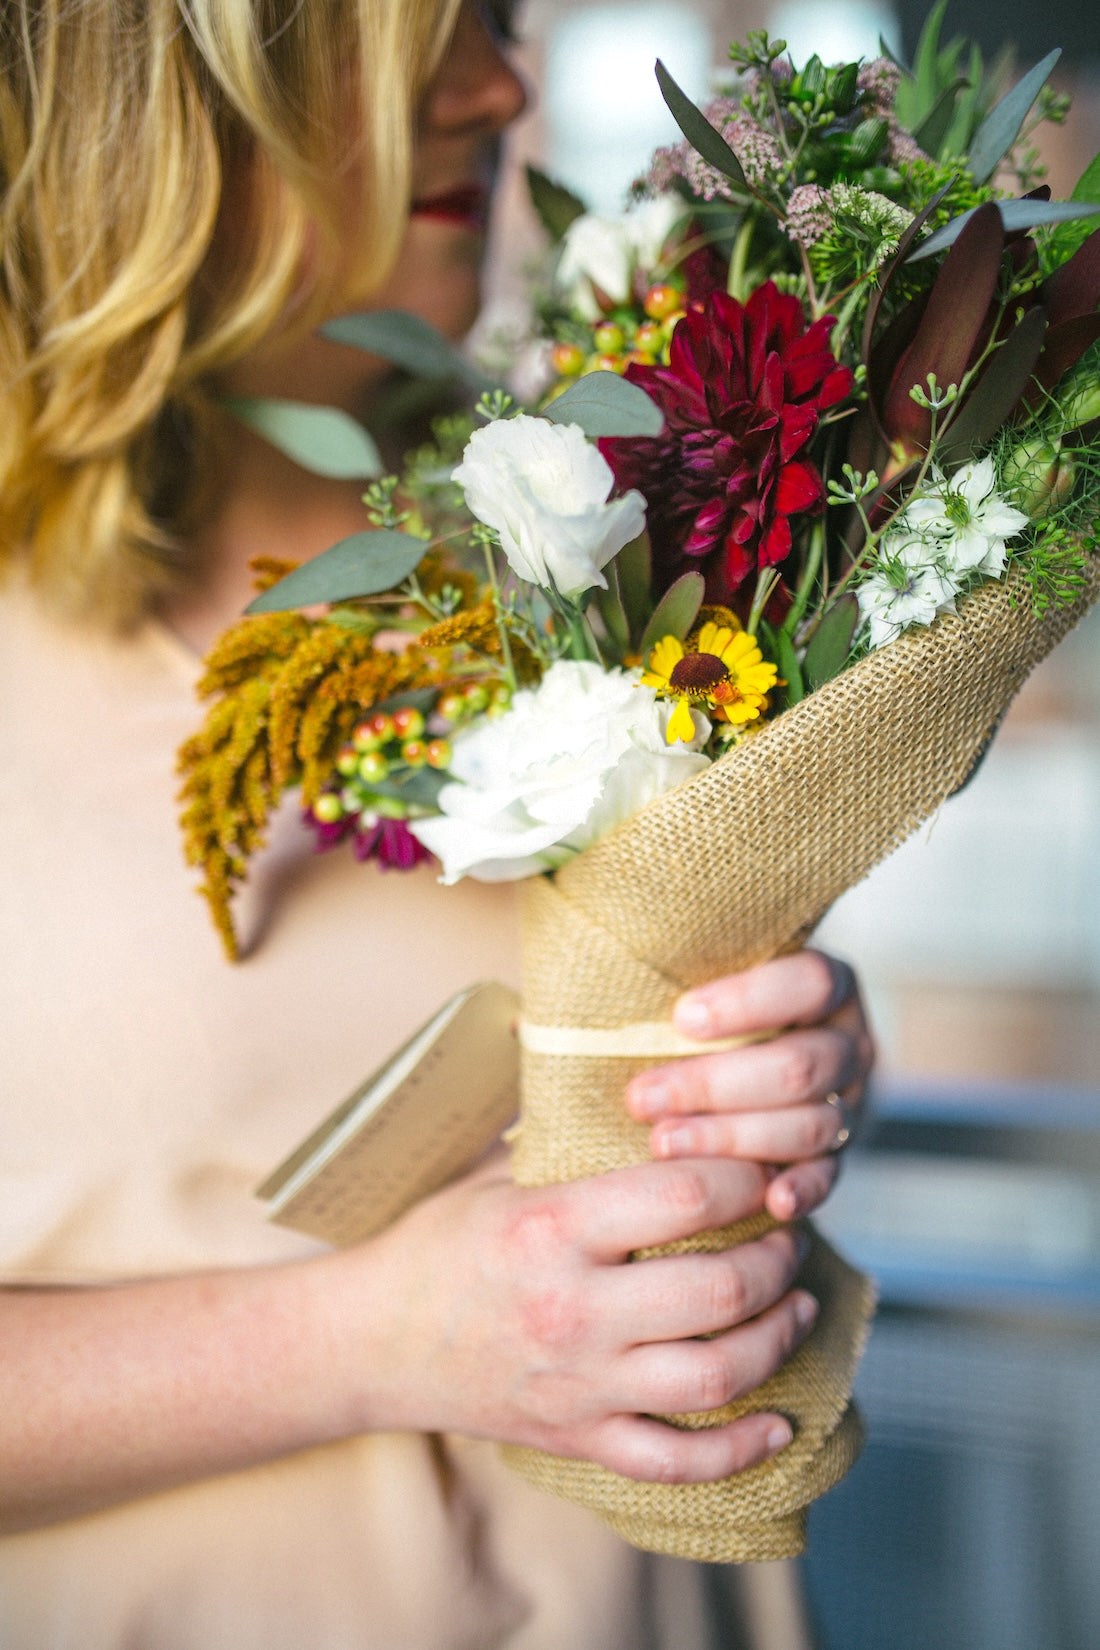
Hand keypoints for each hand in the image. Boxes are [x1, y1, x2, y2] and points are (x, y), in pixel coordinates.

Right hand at [354, 1150, 818, 1483]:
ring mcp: (580, 1385)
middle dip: (778, 1258)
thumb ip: (568, 1130)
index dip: (746, 1177)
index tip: (763, 1167)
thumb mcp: (495, 1171)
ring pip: (716, 1377)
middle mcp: (572, 1310)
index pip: (684, 1196)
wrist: (370, 1344)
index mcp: (551, 1227)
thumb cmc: (438, 1243)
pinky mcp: (580, 1439)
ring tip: (797, 1303)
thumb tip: (637, 1071)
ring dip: (777, 1338)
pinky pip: (679, 1462)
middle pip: (719, 1290)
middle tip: (790, 1233)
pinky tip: (781, 1422)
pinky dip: (741, 1449)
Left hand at [625, 950, 872, 1222]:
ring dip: (733, 1138)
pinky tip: (770, 1201)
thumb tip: (573, 874)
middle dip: (715, 1084)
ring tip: (662, 1142)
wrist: (732, 1069)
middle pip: (801, 1066)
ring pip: (811, 1125)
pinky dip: (804, 1190)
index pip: (810, 981)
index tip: (679, 1017)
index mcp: (826, 983)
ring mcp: (850, 1103)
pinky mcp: (839, 1159)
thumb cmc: (697, 1010)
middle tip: (641, 1096)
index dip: (749, 1001)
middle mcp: (849, 1040)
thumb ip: (664, 940)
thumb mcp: (690, 966)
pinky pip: (831, 1179)